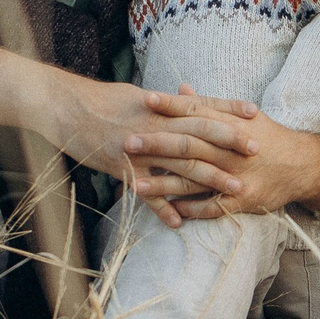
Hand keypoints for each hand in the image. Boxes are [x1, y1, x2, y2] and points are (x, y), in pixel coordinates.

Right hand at [45, 79, 254, 207]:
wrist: (62, 108)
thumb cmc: (97, 100)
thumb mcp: (133, 96)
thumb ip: (161, 104)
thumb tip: (181, 100)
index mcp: (158, 105)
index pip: (200, 105)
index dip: (227, 109)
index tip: (254, 114)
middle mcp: (154, 125)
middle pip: (200, 134)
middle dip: (230, 143)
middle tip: (257, 152)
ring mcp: (139, 148)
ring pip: (182, 164)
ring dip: (211, 178)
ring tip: (236, 190)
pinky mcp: (121, 167)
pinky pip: (147, 192)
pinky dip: (164, 208)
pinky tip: (179, 223)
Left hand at [127, 86, 319, 225]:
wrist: (303, 165)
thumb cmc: (268, 136)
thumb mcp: (242, 116)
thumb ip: (209, 104)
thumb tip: (181, 88)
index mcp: (231, 125)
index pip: (196, 112)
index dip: (171, 106)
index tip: (145, 100)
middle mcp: (231, 150)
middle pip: (190, 145)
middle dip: (157, 144)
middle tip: (128, 142)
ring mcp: (236, 177)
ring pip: (194, 181)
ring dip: (163, 185)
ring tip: (134, 185)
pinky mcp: (242, 201)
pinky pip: (212, 207)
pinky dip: (191, 210)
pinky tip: (168, 212)